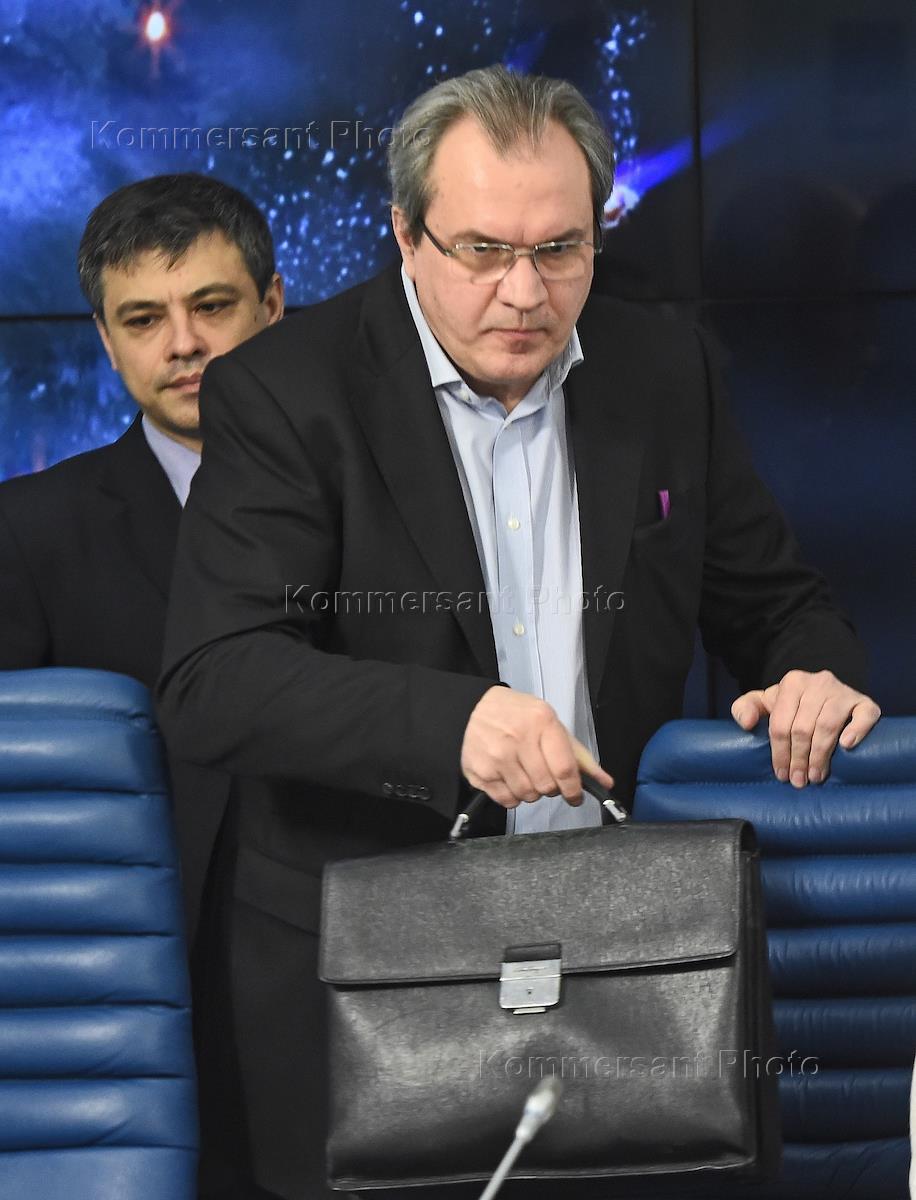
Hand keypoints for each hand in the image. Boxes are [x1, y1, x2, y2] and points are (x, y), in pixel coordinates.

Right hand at [460, 686, 613, 809]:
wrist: (473, 708)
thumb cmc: (519, 716)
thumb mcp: (551, 724)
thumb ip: (579, 756)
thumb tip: (605, 783)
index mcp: (542, 722)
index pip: (565, 770)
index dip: (574, 790)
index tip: (575, 796)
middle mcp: (518, 739)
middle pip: (546, 787)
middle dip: (551, 788)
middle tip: (544, 775)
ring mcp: (497, 757)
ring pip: (527, 796)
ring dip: (531, 792)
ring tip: (525, 774)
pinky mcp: (480, 772)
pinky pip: (507, 801)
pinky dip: (513, 797)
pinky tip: (509, 778)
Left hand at [731, 669, 879, 787]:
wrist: (825, 693)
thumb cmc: (791, 704)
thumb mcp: (764, 702)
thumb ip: (744, 708)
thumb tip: (748, 723)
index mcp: (792, 682)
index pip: (781, 723)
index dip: (780, 752)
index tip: (781, 774)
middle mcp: (818, 682)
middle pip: (803, 728)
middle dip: (799, 758)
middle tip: (798, 780)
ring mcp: (843, 691)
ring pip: (828, 726)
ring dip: (820, 755)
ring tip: (815, 776)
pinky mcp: (864, 701)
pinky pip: (865, 715)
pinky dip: (856, 730)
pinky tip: (846, 746)